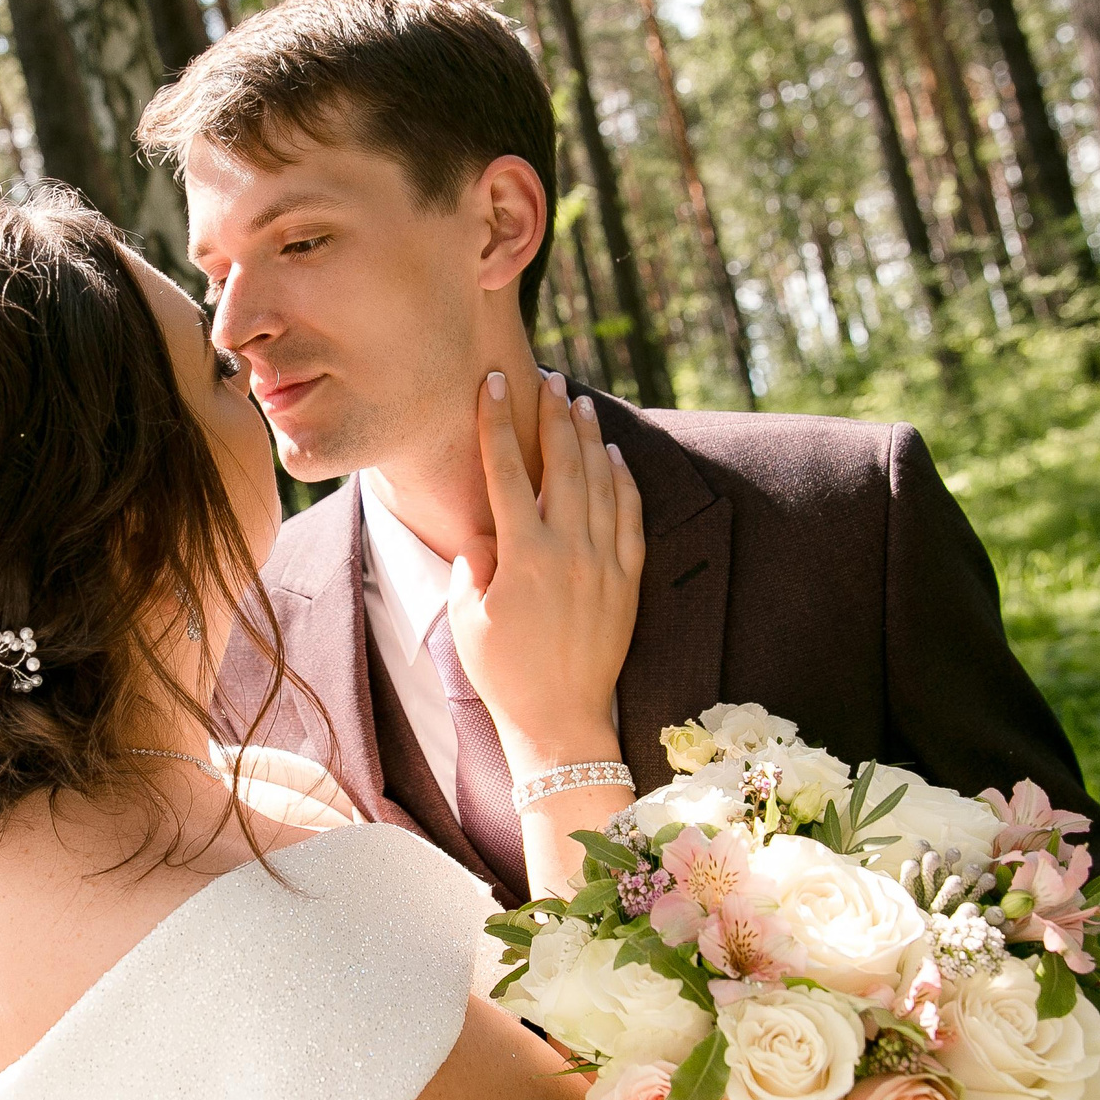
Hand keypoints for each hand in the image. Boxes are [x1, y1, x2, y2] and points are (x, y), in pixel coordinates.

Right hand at [447, 370, 643, 774]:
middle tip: (547, 378)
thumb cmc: (503, 672)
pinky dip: (624, 481)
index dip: (496, 423)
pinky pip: (631, 517)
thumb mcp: (467, 616)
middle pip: (563, 463)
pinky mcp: (628, 582)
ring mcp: (605, 564)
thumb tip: (488, 529)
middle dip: (552, 414)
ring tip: (578, 402)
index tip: (491, 385)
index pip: (506, 471)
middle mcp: (570, 550)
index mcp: (524, 556)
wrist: (559, 721)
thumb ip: (474, 562)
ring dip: (589, 437)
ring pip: (602, 482)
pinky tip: (615, 456)